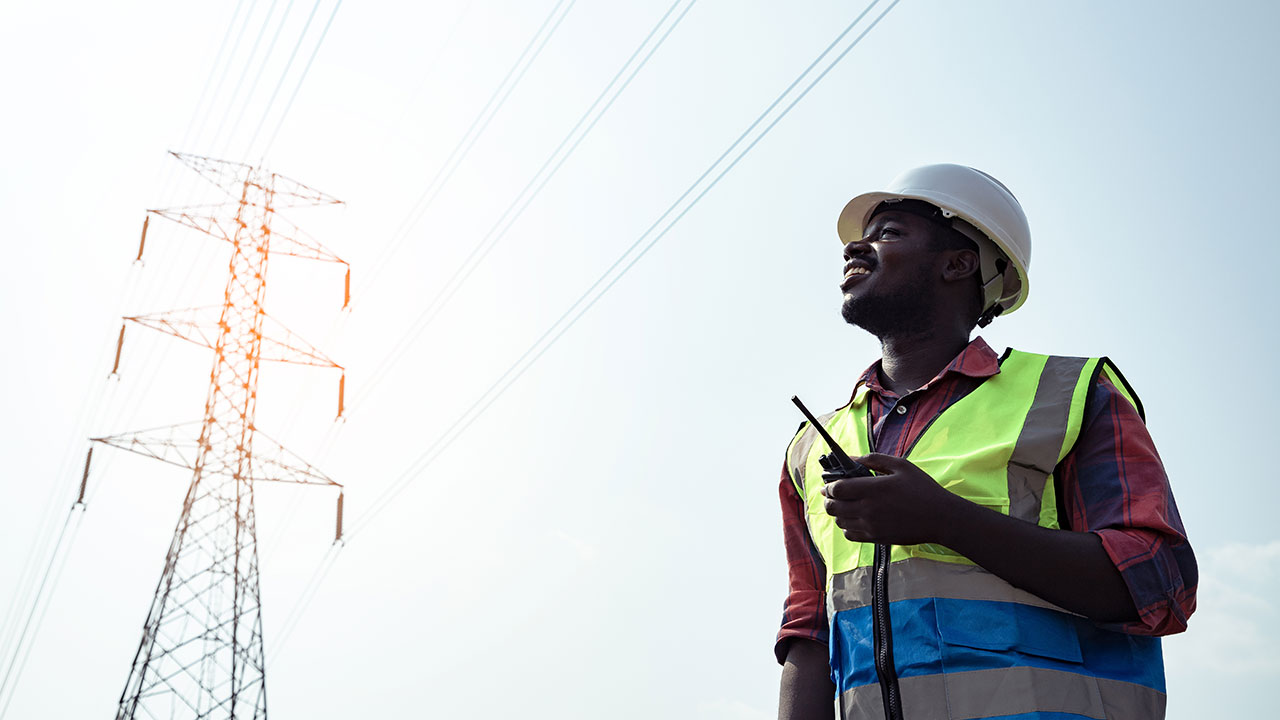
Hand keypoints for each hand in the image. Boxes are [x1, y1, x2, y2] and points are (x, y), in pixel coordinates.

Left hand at [819, 453, 959, 545]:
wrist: (941, 518)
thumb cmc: (923, 489)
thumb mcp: (901, 466)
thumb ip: (874, 459)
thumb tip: (852, 457)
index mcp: (873, 489)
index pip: (837, 488)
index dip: (829, 485)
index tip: (830, 482)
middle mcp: (868, 509)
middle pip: (833, 507)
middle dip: (828, 499)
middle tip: (831, 494)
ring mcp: (871, 526)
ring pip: (839, 522)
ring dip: (837, 513)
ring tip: (844, 505)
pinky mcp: (876, 538)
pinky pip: (850, 535)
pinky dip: (846, 527)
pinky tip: (854, 519)